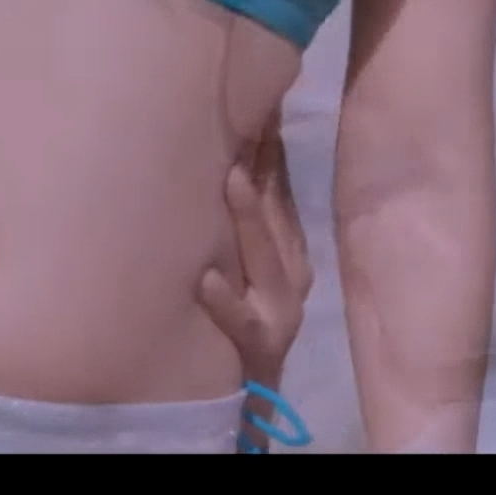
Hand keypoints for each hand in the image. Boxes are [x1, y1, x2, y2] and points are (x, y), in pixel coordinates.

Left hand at [198, 125, 312, 391]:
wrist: (253, 397)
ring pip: (268, 260)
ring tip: (230, 179)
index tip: (261, 97)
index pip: (280, 186)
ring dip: (249, 218)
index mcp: (288, 249)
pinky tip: (205, 279)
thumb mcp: (247, 263)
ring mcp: (278, 311)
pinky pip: (241, 321)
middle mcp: (290, 275)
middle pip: (279, 212)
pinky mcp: (258, 347)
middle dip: (265, 164)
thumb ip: (244, 217)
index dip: (272, 143)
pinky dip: (224, 299)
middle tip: (249, 117)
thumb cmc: (240, 317)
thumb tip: (224, 152)